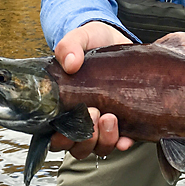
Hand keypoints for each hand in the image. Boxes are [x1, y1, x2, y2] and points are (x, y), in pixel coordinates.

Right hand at [50, 21, 134, 157]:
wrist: (117, 38)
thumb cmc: (92, 42)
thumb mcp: (79, 38)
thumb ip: (68, 46)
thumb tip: (69, 63)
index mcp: (64, 106)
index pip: (56, 136)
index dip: (63, 137)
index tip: (73, 117)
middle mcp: (83, 120)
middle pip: (79, 147)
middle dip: (86, 137)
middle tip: (93, 112)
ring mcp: (104, 122)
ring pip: (100, 147)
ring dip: (105, 139)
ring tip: (110, 117)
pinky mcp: (125, 121)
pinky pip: (123, 142)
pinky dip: (124, 143)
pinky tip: (127, 137)